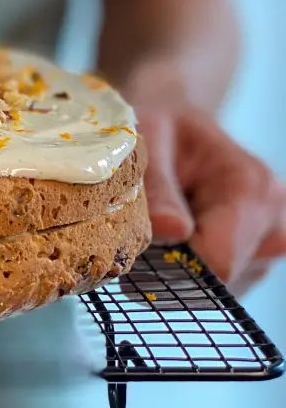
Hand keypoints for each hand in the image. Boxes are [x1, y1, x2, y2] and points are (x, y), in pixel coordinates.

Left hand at [139, 106, 285, 294]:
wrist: (174, 122)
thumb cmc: (159, 126)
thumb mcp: (148, 141)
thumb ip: (157, 187)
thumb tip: (170, 230)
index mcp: (251, 188)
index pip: (219, 259)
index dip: (170, 264)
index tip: (135, 246)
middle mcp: (274, 219)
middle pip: (216, 278)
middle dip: (170, 265)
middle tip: (139, 231)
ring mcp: (269, 242)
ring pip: (214, 286)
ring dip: (175, 267)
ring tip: (158, 224)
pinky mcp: (256, 258)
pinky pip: (213, 284)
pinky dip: (184, 269)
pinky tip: (172, 236)